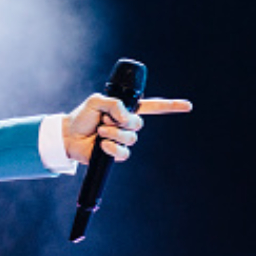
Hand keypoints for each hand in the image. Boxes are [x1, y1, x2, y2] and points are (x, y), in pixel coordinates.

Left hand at [62, 93, 192, 163]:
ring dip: (113, 133)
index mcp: (126, 110)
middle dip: (120, 122)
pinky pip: (123, 153)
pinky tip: (102, 146)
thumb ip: (114, 103)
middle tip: (103, 121)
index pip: (153, 107)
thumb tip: (126, 118)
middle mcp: (127, 125)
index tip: (188, 106)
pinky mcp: (116, 154)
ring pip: (131, 138)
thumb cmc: (81, 117)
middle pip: (139, 124)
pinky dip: (111, 148)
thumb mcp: (96, 101)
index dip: (171, 106)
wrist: (67, 136)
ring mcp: (122, 140)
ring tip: (99, 132)